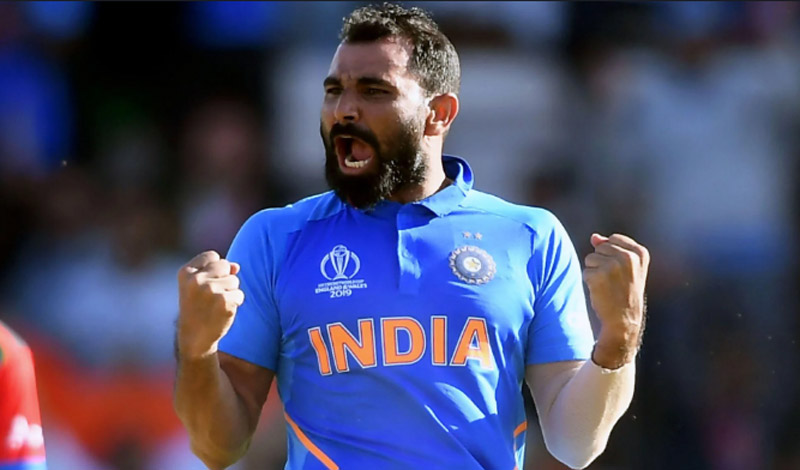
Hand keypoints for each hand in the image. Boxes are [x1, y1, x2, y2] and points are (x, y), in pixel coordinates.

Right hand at [177, 251, 243, 359]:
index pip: (212, 256)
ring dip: (230, 292)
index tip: (204, 284)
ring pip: (235, 280)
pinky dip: (235, 303)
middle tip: (211, 296)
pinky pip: (240, 294)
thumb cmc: (198, 308)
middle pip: (225, 265)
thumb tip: (236, 266)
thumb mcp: (199, 286)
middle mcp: (196, 280)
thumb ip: (216, 270)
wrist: (195, 338)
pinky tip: (222, 312)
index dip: (214, 269)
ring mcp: (210, 291)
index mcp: (185, 273)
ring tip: (215, 305)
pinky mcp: (224, 302)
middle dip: (224, 278)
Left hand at [583, 233, 649, 367]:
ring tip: (607, 286)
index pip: (613, 239)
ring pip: (590, 258)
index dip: (611, 255)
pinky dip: (589, 281)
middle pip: (600, 247)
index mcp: (640, 253)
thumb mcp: (627, 268)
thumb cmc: (625, 292)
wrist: (624, 320)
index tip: (620, 271)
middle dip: (601, 262)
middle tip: (613, 280)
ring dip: (594, 272)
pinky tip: (601, 291)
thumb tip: (594, 237)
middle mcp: (628, 257)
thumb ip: (612, 249)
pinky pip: (585, 271)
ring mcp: (613, 266)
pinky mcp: (598, 276)